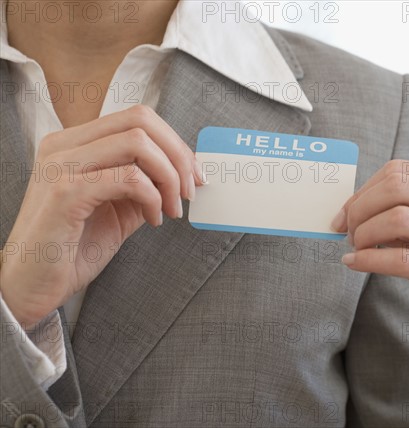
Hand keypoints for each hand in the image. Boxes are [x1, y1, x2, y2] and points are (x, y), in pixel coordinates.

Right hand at [0, 105, 202, 324]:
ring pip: (138, 143)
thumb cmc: (72, 249)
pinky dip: (153, 198)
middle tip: (190, 191)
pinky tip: (152, 220)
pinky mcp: (65, 192)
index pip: (137, 118)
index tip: (194, 175)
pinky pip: (129, 179)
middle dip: (179, 155)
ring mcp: (61, 165)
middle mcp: (64, 145)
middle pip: (141, 120)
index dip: (175, 143)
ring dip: (169, 177)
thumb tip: (184, 172)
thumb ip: (144, 184)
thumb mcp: (119, 208)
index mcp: (75, 144)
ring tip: (172, 209)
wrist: (31, 287)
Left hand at [332, 160, 408, 343]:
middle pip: (396, 187)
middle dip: (358, 207)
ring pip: (397, 220)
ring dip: (363, 233)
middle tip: (347, 228)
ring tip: (355, 246)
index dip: (364, 189)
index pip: (401, 171)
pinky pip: (404, 261)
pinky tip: (355, 263)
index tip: (347, 210)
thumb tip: (363, 205)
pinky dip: (369, 260)